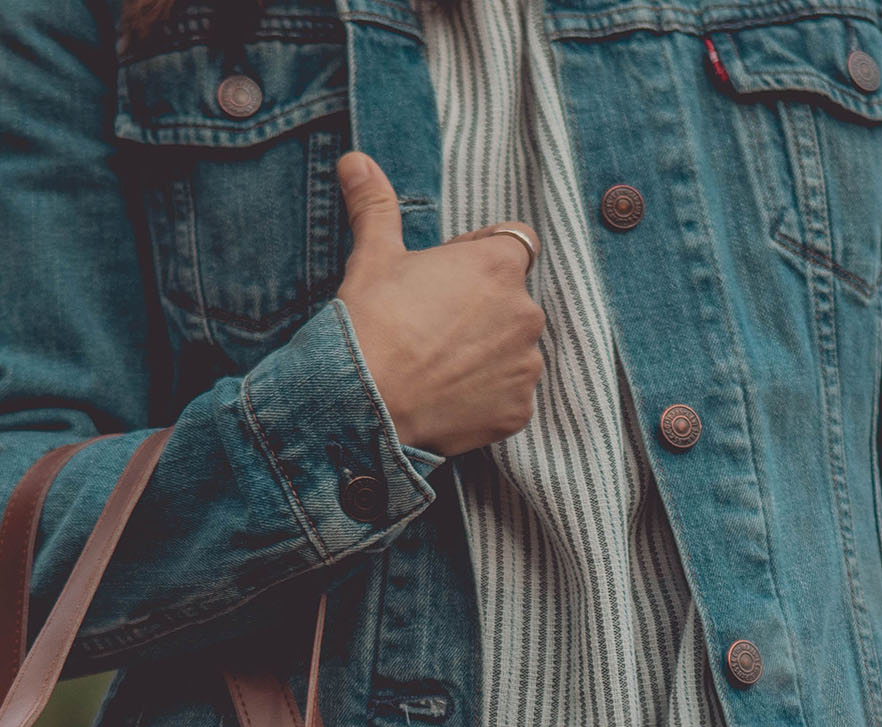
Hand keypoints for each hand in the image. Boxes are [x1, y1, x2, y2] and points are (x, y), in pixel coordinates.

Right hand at [334, 150, 542, 455]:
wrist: (362, 402)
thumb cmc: (370, 322)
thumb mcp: (373, 256)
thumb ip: (376, 204)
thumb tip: (355, 160)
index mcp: (499, 265)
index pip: (515, 243)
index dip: (480, 256)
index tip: (445, 277)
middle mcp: (526, 313)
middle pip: (512, 302)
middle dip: (482, 310)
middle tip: (430, 327)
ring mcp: (526, 366)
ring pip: (512, 351)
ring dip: (486, 354)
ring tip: (436, 366)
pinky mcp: (519, 412)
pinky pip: (509, 397)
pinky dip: (486, 397)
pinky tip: (446, 397)